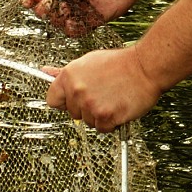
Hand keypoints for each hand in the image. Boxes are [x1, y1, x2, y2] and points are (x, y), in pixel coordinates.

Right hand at [22, 0, 143, 36]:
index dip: (33, 0)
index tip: (27, 2)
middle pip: (48, 11)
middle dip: (45, 11)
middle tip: (50, 6)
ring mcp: (80, 9)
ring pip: (59, 22)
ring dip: (58, 19)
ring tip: (66, 11)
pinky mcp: (92, 20)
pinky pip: (76, 30)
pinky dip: (72, 28)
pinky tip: (74, 21)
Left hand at [42, 46, 161, 132]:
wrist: (146, 66)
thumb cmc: (119, 63)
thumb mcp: (88, 62)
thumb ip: (66, 72)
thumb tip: (45, 71)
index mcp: (69, 77)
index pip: (53, 100)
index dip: (64, 101)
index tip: (73, 100)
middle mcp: (77, 91)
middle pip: (72, 113)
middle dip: (85, 108)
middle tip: (102, 94)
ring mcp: (90, 105)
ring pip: (88, 122)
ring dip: (99, 115)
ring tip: (112, 98)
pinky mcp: (106, 117)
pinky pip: (102, 129)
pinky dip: (111, 123)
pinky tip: (118, 107)